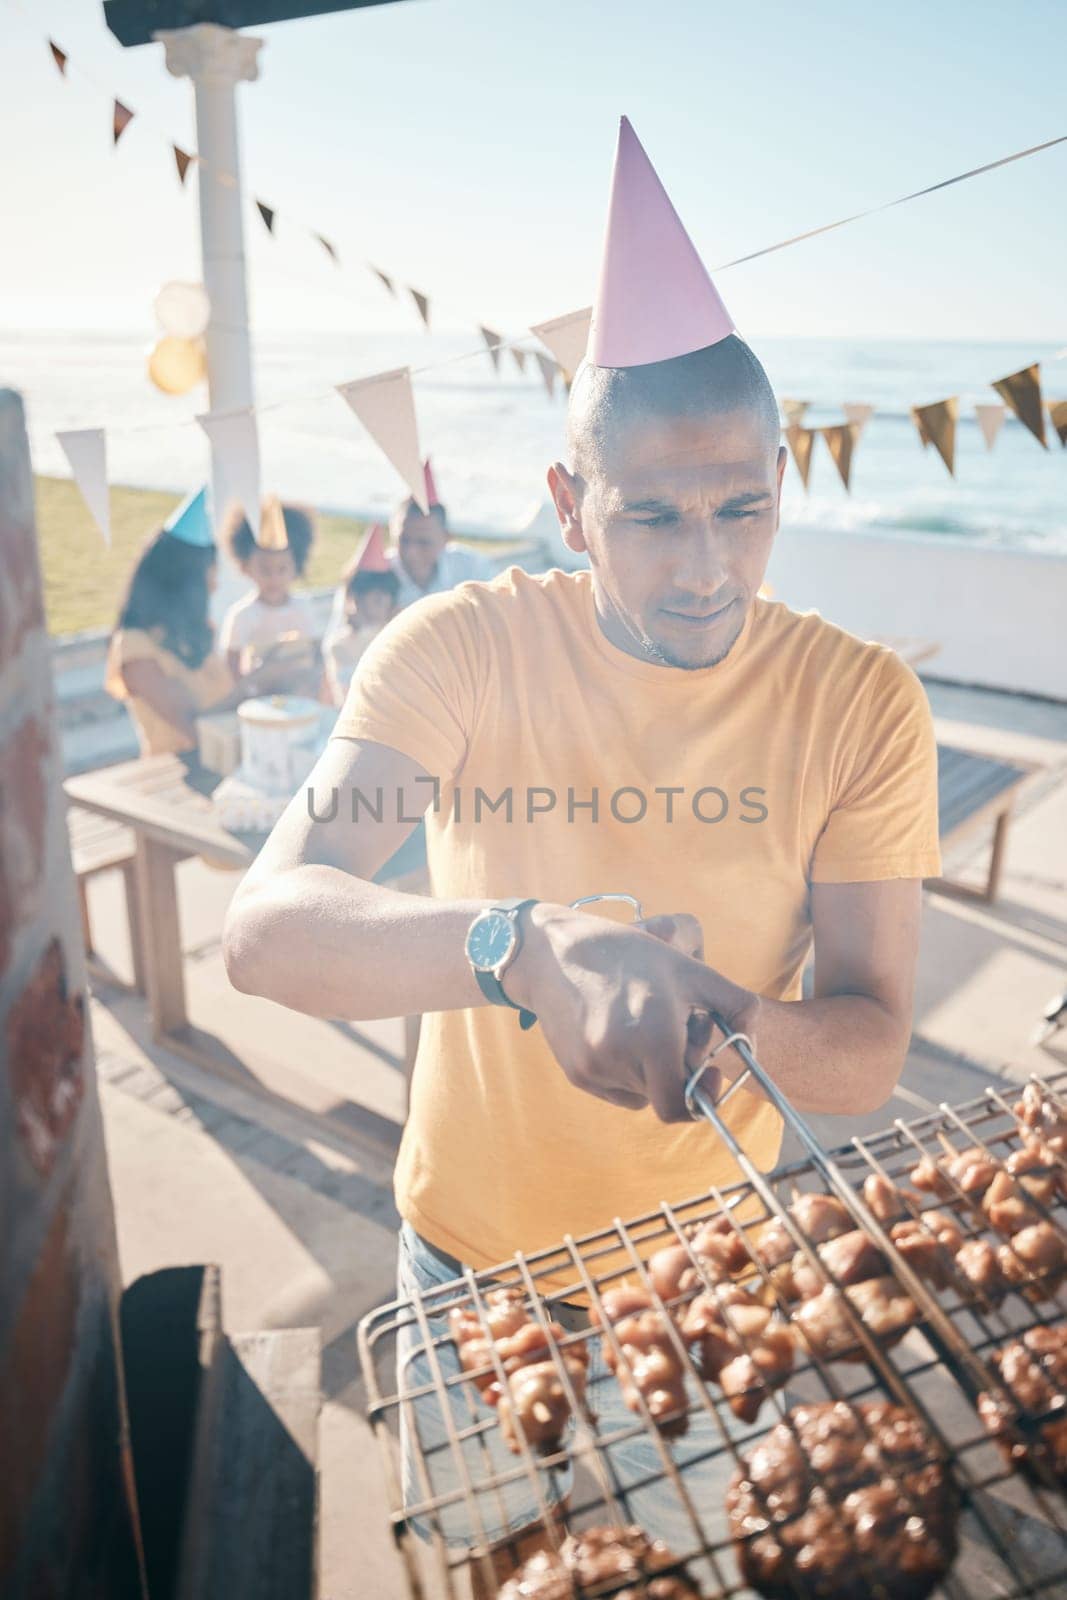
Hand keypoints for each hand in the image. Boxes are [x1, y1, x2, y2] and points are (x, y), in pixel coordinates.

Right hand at [505, 903, 759, 1122]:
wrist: (551, 953)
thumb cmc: (627, 955)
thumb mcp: (690, 969)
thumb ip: (737, 1006)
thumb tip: (753, 1045)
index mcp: (654, 1036)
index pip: (680, 1105)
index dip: (700, 1097)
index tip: (710, 1073)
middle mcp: (621, 1059)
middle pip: (665, 1095)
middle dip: (679, 1071)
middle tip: (678, 1031)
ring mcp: (594, 1069)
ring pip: (641, 1093)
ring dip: (653, 1070)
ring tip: (645, 1025)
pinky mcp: (575, 1073)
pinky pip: (615, 1088)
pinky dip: (627, 1070)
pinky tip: (620, 1031)